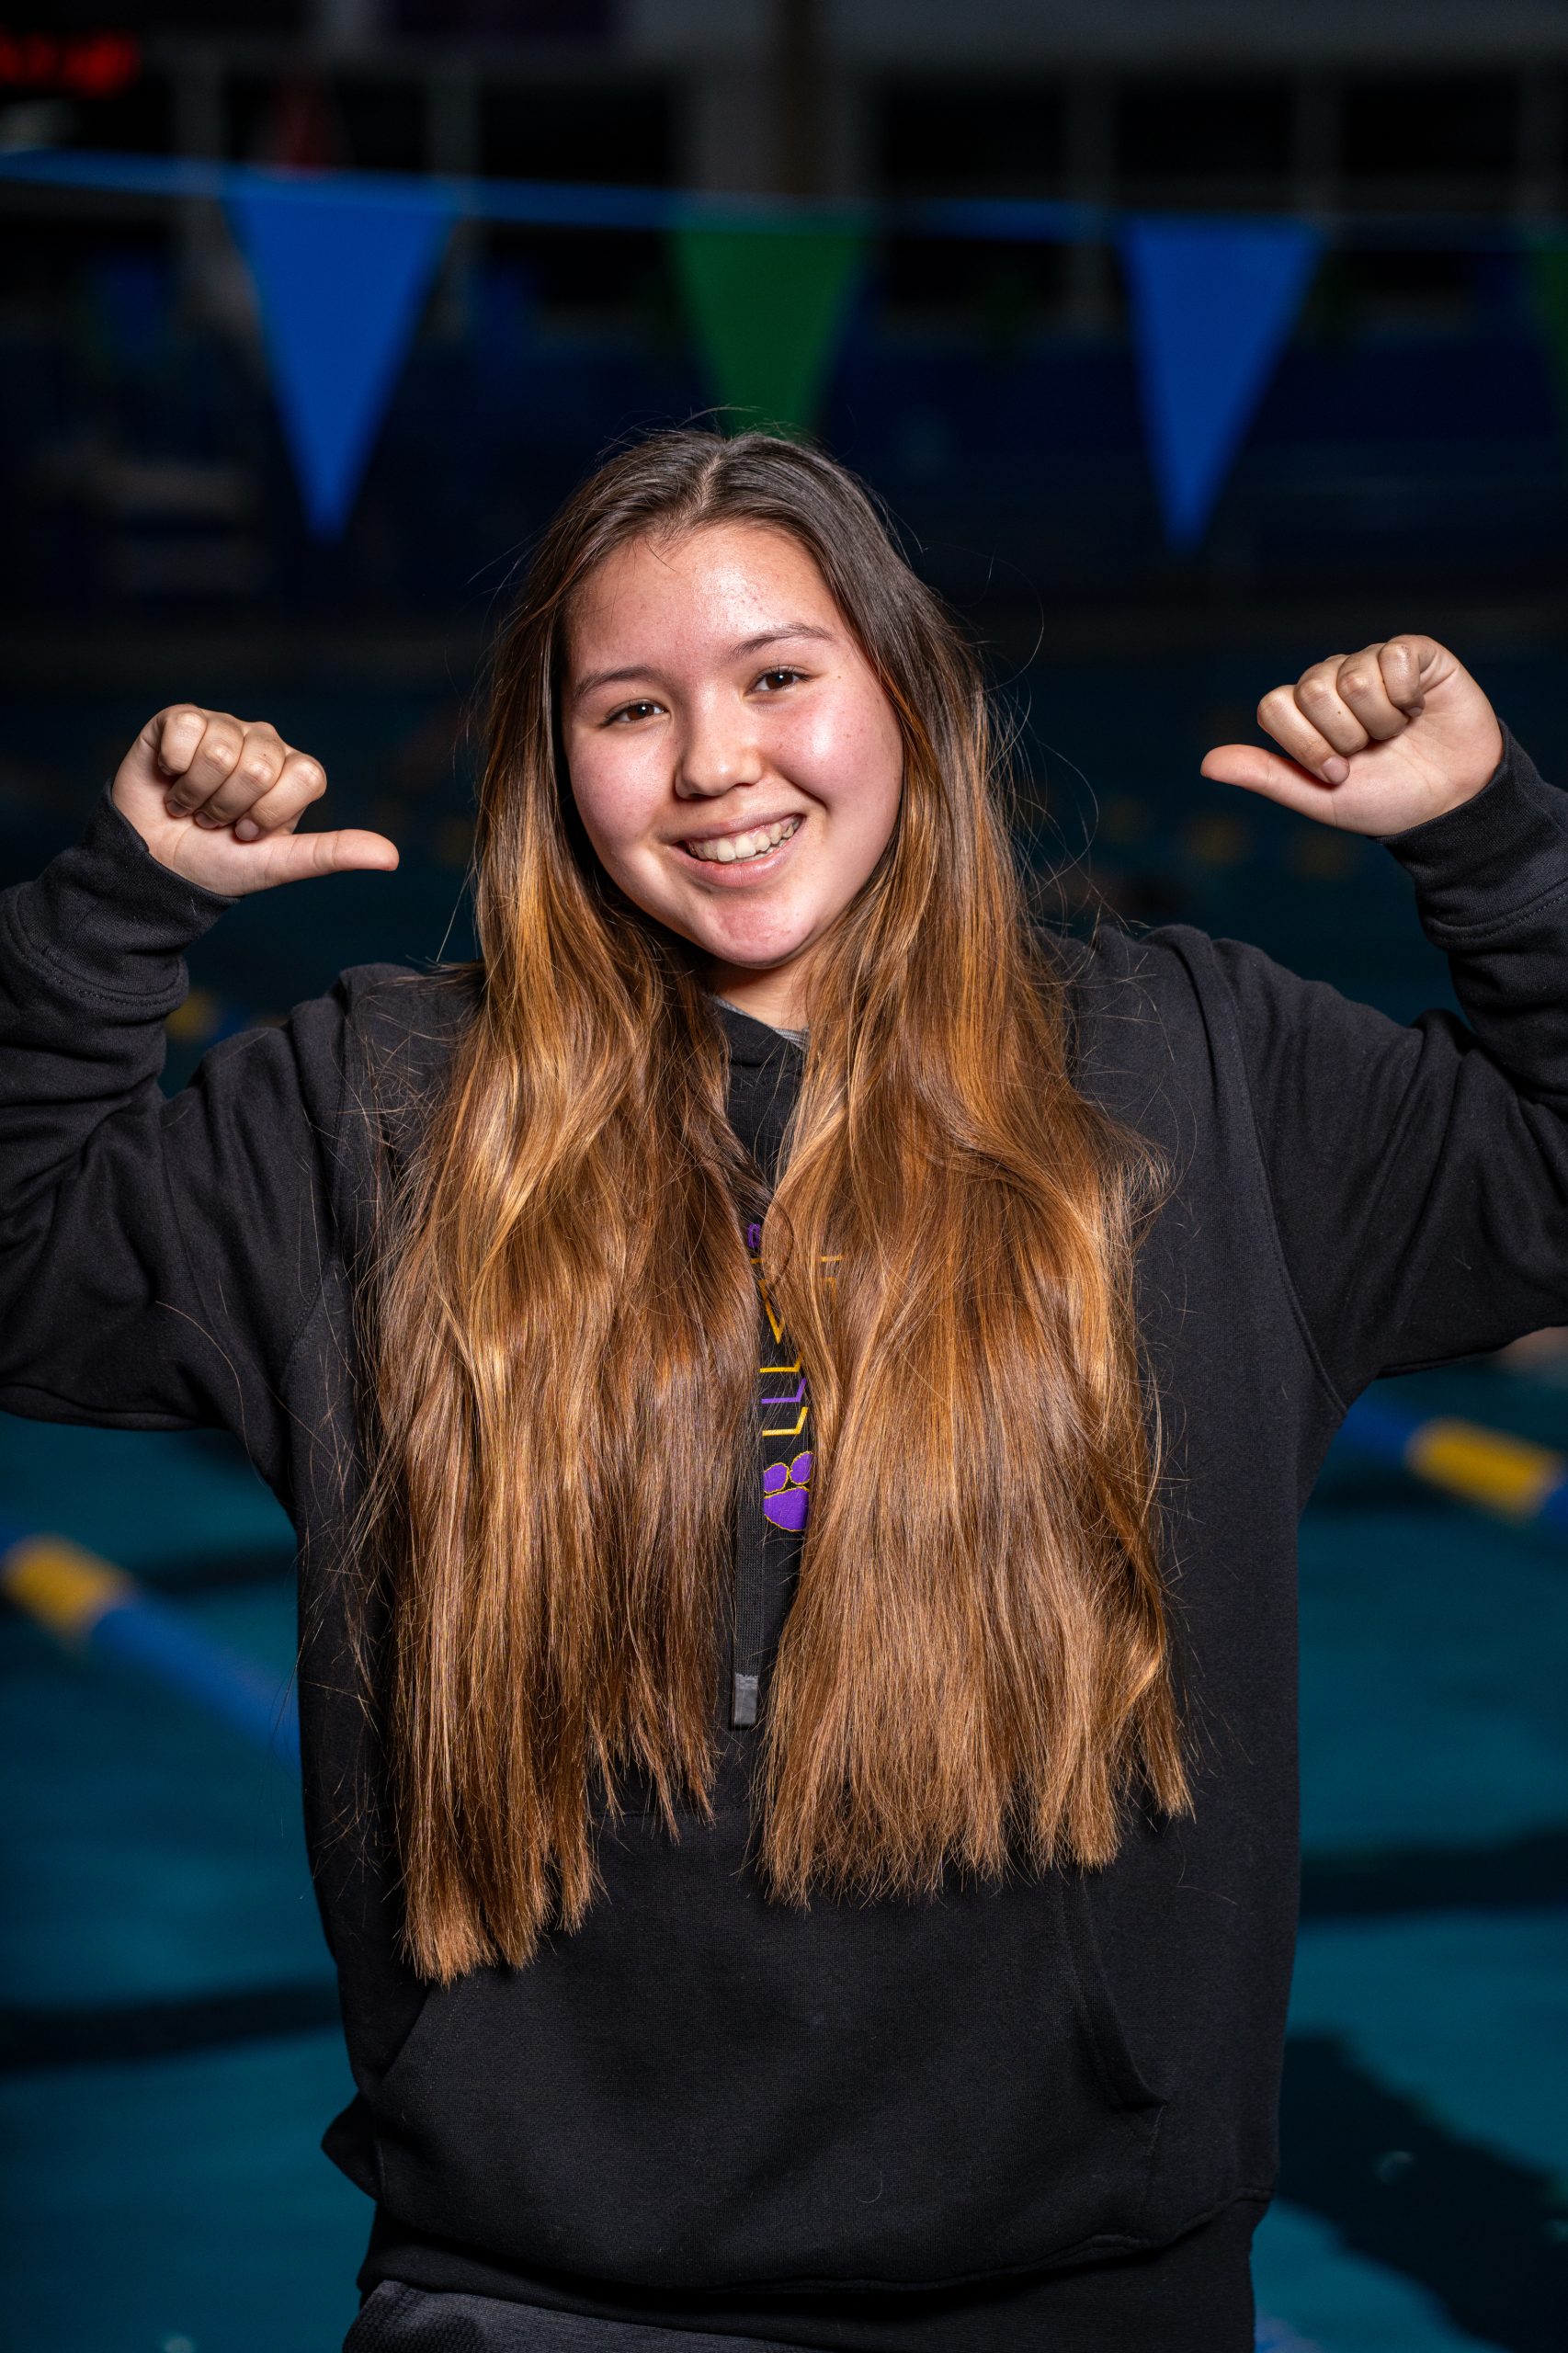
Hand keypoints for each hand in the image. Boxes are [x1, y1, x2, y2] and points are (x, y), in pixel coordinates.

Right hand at [111, 705, 397, 895]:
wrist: (155, 865)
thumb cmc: (220, 863)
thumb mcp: (280, 864)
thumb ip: (332, 854)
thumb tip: (392, 858)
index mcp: (295, 772)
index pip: (305, 776)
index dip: (270, 814)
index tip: (249, 832)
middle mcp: (263, 742)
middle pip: (260, 765)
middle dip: (230, 808)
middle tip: (216, 821)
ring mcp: (223, 727)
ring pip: (221, 752)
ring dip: (198, 795)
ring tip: (192, 805)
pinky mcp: (181, 720)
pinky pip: (185, 730)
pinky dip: (173, 769)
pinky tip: (170, 780)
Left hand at [1199, 637, 1503, 835]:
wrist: (1450, 803)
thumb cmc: (1384, 799)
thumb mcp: (1318, 799)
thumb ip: (1265, 776)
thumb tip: (1205, 764)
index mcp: (1303, 713)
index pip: (1275, 706)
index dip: (1305, 745)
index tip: (1336, 772)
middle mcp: (1333, 680)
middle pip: (1312, 690)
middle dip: (1345, 736)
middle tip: (1370, 751)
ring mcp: (1372, 663)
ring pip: (1354, 677)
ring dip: (1381, 721)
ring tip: (1398, 734)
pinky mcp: (1415, 654)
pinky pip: (1395, 657)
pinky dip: (1409, 696)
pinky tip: (1420, 710)